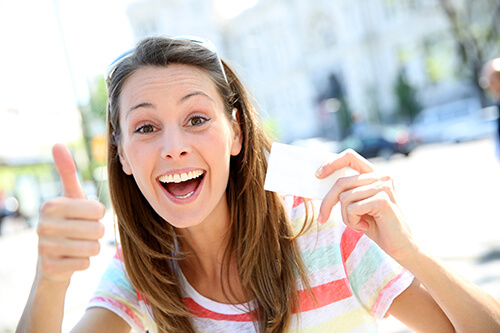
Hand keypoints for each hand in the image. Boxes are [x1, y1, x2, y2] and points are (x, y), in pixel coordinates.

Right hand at [36, 144, 104, 281]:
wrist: (52, 261)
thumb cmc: (68, 222)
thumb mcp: (70, 197)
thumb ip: (67, 172)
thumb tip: (58, 144)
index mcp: (51, 205)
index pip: (98, 210)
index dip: (98, 216)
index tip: (84, 217)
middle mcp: (43, 225)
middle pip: (97, 230)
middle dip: (96, 234)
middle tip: (82, 234)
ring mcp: (44, 249)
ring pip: (92, 248)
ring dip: (91, 249)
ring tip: (78, 245)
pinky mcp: (50, 269)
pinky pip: (85, 264)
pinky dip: (84, 263)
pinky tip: (71, 260)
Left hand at [316, 149, 415, 260]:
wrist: (400, 246)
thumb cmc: (376, 226)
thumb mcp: (358, 205)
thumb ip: (346, 192)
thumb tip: (321, 180)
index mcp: (374, 175)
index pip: (350, 156)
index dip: (332, 163)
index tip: (318, 175)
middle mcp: (381, 177)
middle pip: (341, 183)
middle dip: (327, 203)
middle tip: (321, 218)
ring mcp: (383, 187)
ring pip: (344, 198)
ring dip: (346, 217)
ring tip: (360, 224)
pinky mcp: (382, 200)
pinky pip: (351, 209)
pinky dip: (353, 222)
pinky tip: (366, 227)